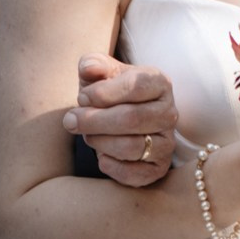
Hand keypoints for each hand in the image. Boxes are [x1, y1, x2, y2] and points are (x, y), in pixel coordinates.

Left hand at [64, 57, 177, 184]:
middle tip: (71, 120)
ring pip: (131, 147)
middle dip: (94, 121)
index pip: (136, 86)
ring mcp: (167, 143)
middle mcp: (169, 113)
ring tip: (87, 135)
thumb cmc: (110, 92)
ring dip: (99, 142)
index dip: (104, 93)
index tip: (82, 97)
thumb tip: (88, 68)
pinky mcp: (158, 168)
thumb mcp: (101, 73)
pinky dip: (110, 165)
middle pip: (131, 119)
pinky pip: (133, 173)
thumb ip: (94, 65)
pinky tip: (101, 155)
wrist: (120, 118)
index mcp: (159, 83)